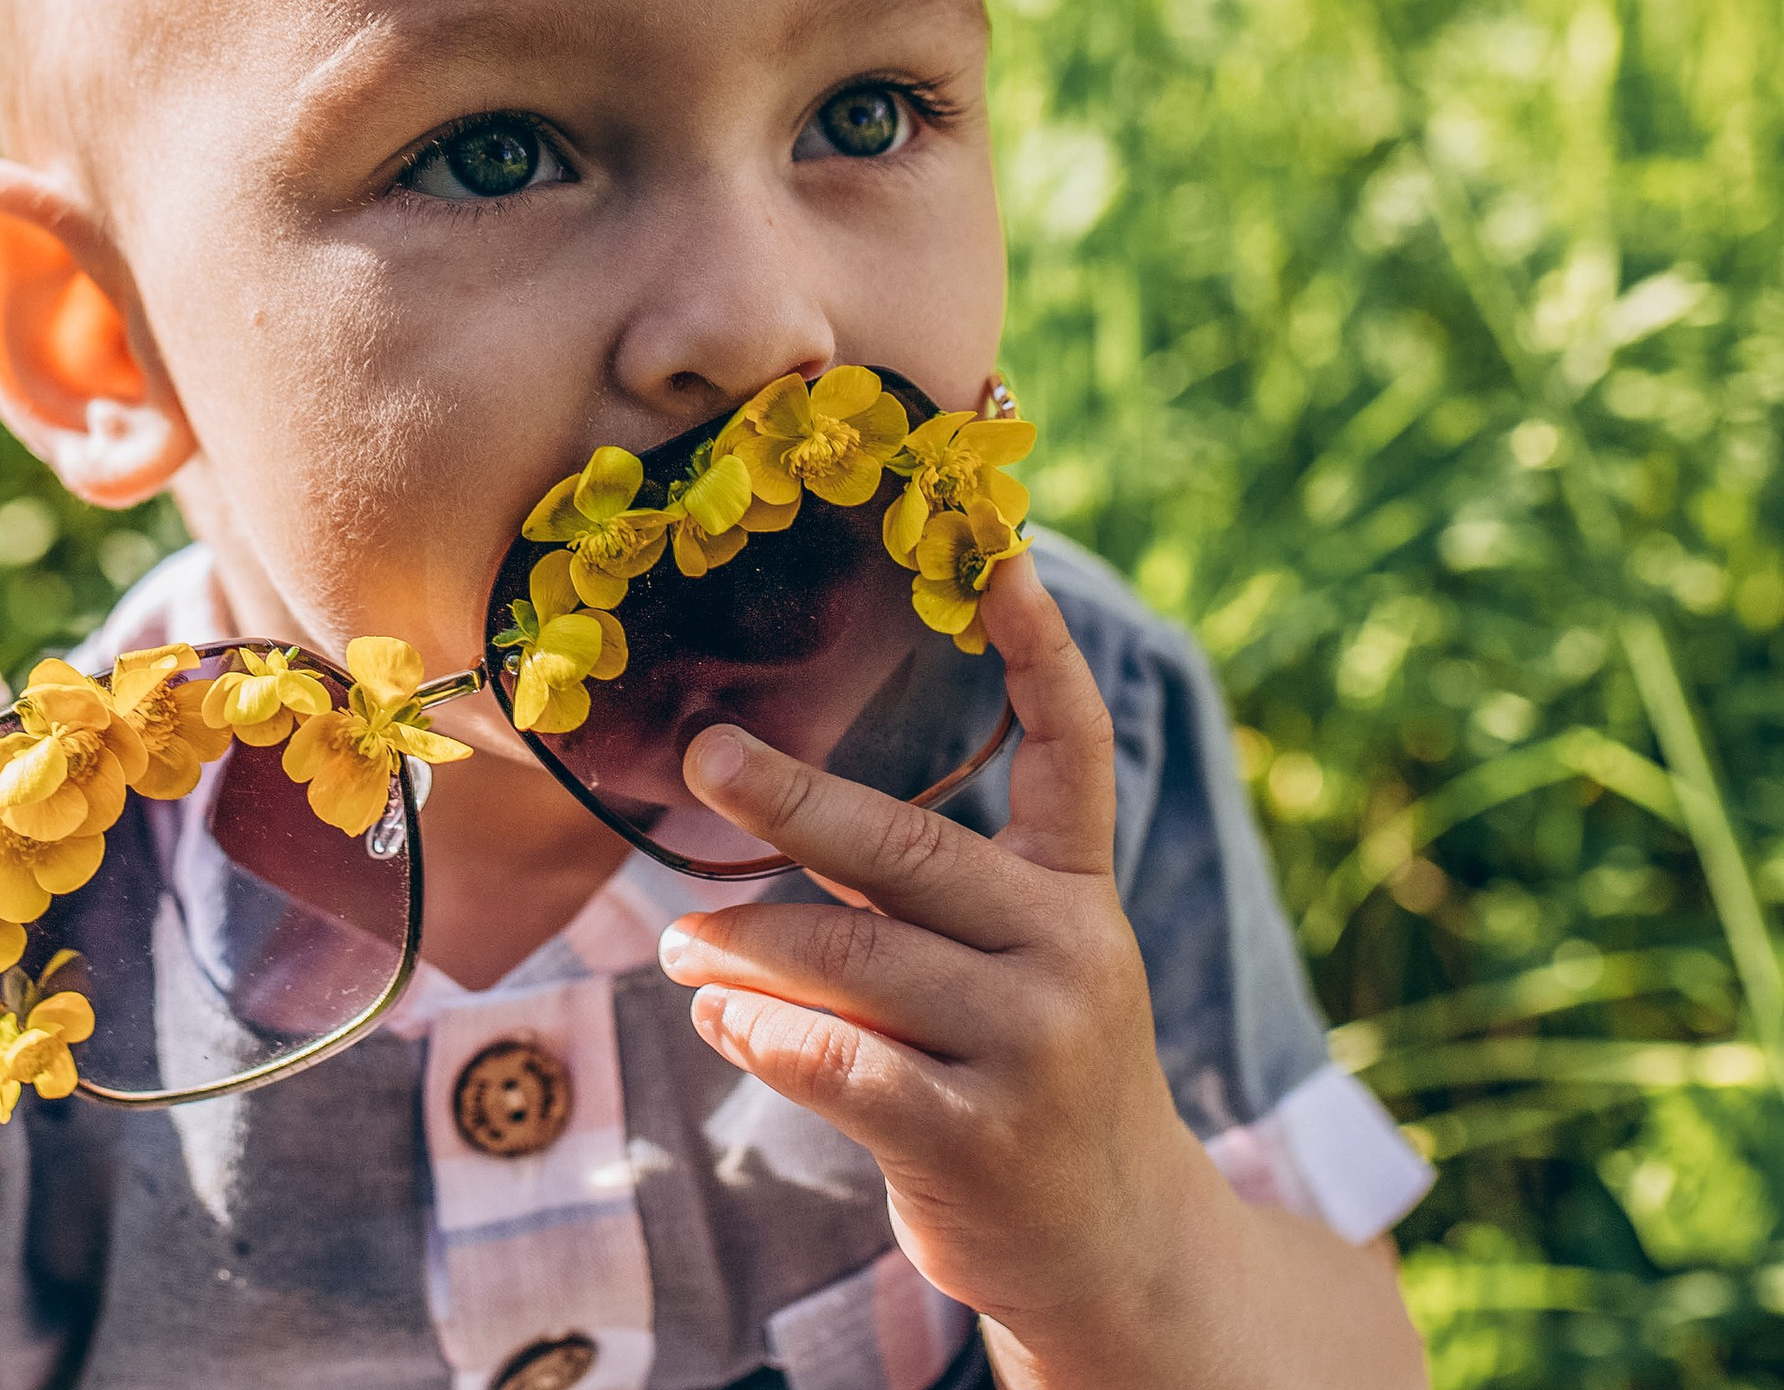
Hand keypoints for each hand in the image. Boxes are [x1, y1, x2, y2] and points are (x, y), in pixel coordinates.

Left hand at [655, 554, 1240, 1379]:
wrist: (1117, 1252)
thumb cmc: (1025, 1071)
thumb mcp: (1014, 966)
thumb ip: (911, 894)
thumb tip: (741, 836)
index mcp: (1076, 889)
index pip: (1072, 743)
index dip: (1038, 643)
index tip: (999, 547)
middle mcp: (1069, 952)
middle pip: (909, 846)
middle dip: (792, 797)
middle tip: (704, 756)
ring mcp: (1029, 1047)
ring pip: (850, 959)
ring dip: (742, 944)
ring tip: (682, 944)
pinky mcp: (976, 1139)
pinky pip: (835, 1061)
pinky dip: (759, 1032)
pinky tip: (720, 1017)